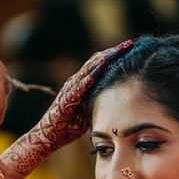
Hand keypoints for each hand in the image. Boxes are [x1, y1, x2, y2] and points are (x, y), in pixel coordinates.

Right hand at [27, 40, 132, 155]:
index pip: (99, 65)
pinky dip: (93, 72)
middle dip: (113, 52)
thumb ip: (98, 101)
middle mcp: (76, 81)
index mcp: (81, 84)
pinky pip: (81, 82)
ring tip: (119, 49)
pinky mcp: (67, 96)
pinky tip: (103, 65)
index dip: (113, 56)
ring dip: (105, 58)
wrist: (49, 135)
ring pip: (89, 67)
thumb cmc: (69, 125)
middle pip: (96, 61)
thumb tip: (117, 100)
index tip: (129, 48)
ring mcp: (71, 87)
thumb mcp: (89, 110)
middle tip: (129, 43)